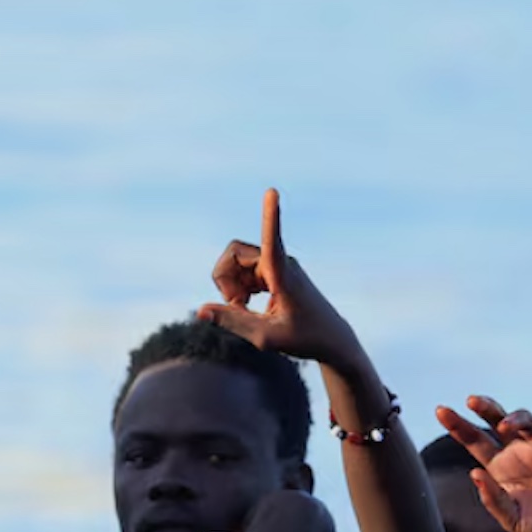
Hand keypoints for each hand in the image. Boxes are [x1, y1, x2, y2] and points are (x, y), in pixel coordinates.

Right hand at [195, 188, 366, 372]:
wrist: (331, 340)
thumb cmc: (305, 339)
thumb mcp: (266, 338)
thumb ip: (233, 322)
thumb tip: (200, 310)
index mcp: (283, 273)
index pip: (272, 239)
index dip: (269, 215)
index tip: (273, 191)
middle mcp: (279, 261)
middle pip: (232, 253)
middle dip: (223, 279)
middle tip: (237, 307)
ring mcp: (275, 263)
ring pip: (233, 261)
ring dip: (230, 286)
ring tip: (245, 309)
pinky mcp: (272, 270)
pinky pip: (240, 270)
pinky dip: (237, 288)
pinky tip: (248, 306)